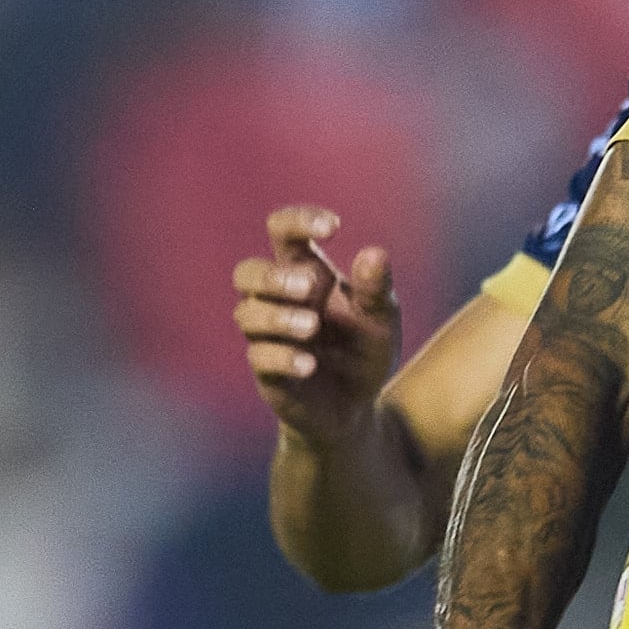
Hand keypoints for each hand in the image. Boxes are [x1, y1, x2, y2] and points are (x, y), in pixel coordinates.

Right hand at [237, 205, 402, 437]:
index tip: (333, 227)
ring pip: (247, 314)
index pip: (283, 232)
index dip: (299, 221)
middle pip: (247, 271)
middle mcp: (278, 300)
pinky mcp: (267, 370)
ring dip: (277, 317)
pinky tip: (309, 365)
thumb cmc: (364, 350)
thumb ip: (377, 289)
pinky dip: (282, 357)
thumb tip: (375, 254)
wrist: (356, 407)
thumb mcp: (381, 320)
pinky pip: (259, 357)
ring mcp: (268, 335)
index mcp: (305, 273)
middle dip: (272, 276)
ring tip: (311, 327)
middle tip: (310, 286)